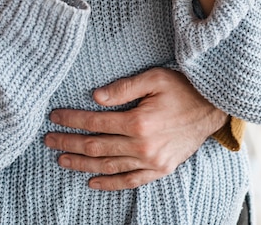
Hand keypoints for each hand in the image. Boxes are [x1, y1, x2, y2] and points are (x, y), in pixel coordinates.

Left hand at [44, 67, 226, 189]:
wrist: (212, 108)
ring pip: (108, 166)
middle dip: (69, 142)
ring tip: (61, 158)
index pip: (95, 123)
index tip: (54, 117)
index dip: (72, 120)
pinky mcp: (160, 170)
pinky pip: (129, 182)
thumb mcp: (154, 78)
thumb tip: (95, 96)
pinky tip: (91, 181)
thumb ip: (123, 88)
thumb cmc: (182, 88)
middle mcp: (143, 146)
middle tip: (48, 139)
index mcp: (139, 122)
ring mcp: (152, 162)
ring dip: (82, 163)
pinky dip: (109, 183)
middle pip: (96, 147)